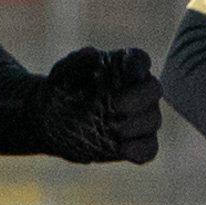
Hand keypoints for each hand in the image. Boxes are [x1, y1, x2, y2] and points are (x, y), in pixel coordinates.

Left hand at [35, 46, 160, 163]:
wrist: (52, 122)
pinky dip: (140, 150)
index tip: (129, 73)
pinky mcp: (136, 143)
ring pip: (153, 120)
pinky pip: (149, 148)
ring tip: (112, 129)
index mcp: (122, 67)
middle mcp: (137, 90)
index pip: (140, 60)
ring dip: (136, 125)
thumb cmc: (61, 91)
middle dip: (138, 98)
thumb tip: (93, 54)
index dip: (138, 65)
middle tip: (115, 107)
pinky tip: (121, 149)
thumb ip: (77, 61)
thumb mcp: (62, 73)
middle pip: (153, 90)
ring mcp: (139, 118)